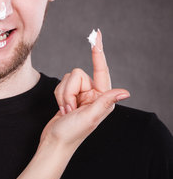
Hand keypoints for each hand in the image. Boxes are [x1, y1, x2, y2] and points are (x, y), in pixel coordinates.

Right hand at [41, 30, 129, 149]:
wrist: (54, 142)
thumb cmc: (71, 133)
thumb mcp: (90, 116)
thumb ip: (105, 101)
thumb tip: (124, 92)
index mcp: (104, 98)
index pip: (101, 69)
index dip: (98, 51)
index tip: (96, 35)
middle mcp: (95, 95)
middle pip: (77, 74)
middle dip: (68, 91)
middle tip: (70, 109)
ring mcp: (82, 95)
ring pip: (67, 79)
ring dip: (62, 95)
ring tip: (66, 111)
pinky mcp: (70, 96)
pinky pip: (61, 85)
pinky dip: (58, 96)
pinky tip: (62, 110)